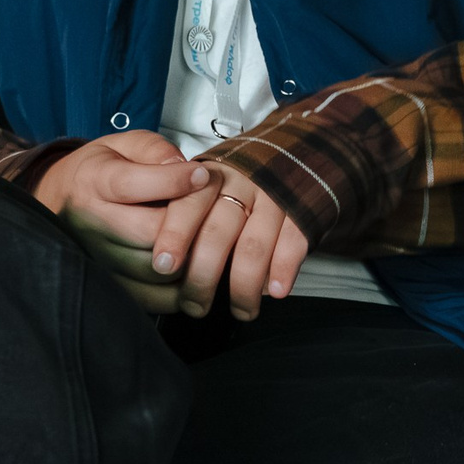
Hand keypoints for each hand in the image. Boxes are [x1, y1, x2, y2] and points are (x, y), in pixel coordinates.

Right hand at [33, 133, 217, 310]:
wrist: (63, 198)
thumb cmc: (107, 169)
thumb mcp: (128, 144)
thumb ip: (158, 151)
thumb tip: (186, 172)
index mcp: (93, 181)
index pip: (133, 186)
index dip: (174, 182)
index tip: (202, 176)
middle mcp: (88, 223)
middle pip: (151, 234)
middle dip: (191, 225)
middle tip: (215, 215)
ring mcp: (94, 258)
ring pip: (155, 270)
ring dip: (190, 258)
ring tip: (207, 241)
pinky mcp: (105, 284)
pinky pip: (149, 298)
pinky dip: (179, 289)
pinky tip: (193, 267)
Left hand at [152, 165, 309, 320]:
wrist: (302, 152)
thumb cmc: (242, 184)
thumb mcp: (209, 184)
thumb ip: (185, 213)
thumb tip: (158, 264)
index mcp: (211, 177)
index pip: (188, 205)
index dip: (175, 235)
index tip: (164, 266)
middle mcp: (241, 184)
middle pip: (218, 234)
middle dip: (203, 277)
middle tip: (195, 307)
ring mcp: (275, 196)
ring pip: (253, 246)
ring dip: (244, 286)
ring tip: (241, 311)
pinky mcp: (305, 209)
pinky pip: (293, 242)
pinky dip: (284, 269)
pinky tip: (276, 291)